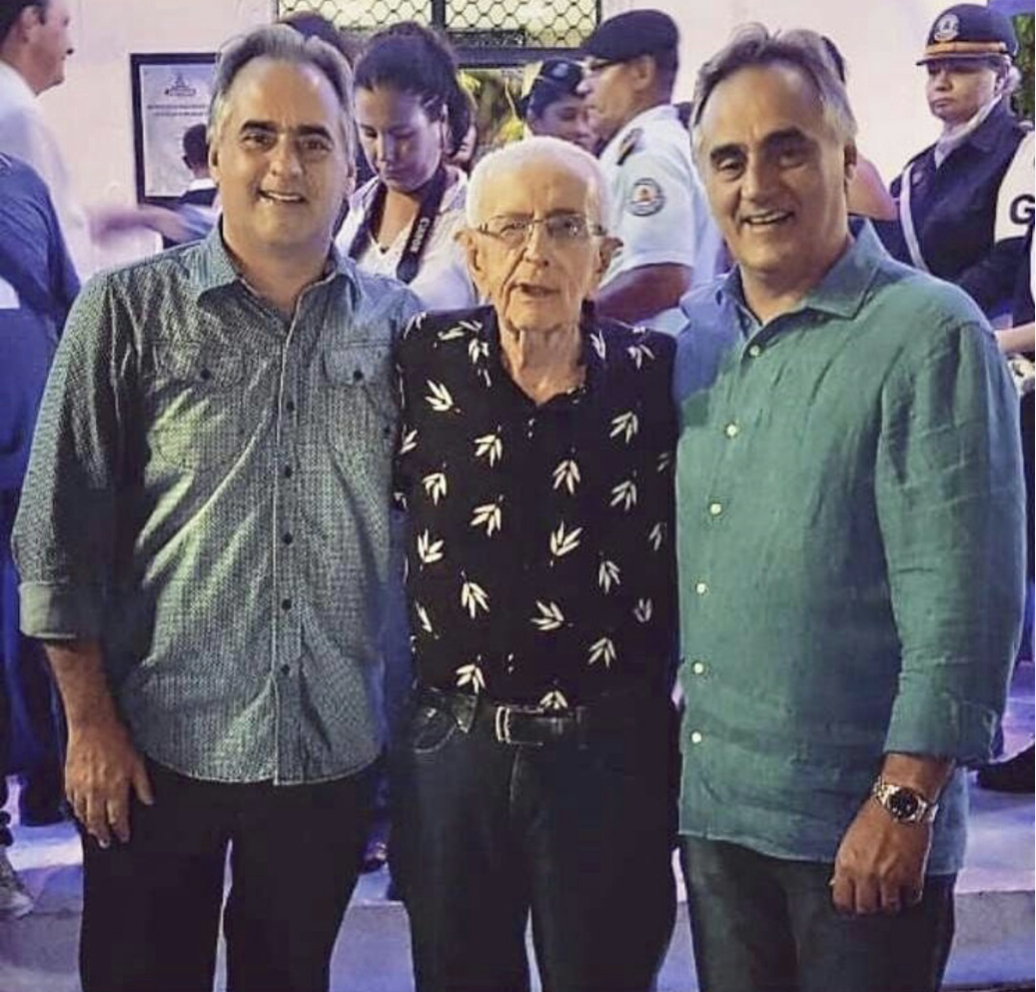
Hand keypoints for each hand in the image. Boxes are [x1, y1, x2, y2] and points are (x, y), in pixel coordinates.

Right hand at [65, 717, 153, 847]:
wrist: (92, 725)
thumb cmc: (117, 741)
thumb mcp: (137, 761)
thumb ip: (142, 784)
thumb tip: (149, 802)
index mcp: (115, 789)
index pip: (118, 818)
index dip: (121, 831)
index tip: (123, 838)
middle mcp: (96, 793)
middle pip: (97, 822)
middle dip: (102, 835)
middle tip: (106, 843)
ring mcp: (80, 788)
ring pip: (82, 815)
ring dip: (88, 825)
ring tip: (93, 831)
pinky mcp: (68, 781)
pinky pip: (71, 803)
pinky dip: (76, 811)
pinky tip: (80, 813)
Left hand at [830, 798, 931, 914]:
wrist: (899, 802)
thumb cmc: (873, 816)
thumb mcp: (850, 840)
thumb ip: (846, 865)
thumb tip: (840, 884)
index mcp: (846, 865)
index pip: (843, 902)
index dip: (848, 906)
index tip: (852, 904)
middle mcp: (866, 875)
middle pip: (866, 909)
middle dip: (869, 904)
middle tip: (873, 895)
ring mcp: (890, 878)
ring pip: (889, 908)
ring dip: (891, 901)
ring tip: (891, 889)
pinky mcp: (913, 877)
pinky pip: (911, 899)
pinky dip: (910, 894)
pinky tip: (907, 883)